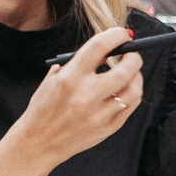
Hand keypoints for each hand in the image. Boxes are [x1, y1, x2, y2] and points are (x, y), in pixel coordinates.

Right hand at [7, 24, 143, 168]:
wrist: (38, 142)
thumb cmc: (44, 107)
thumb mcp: (54, 79)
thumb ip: (79, 62)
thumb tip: (108, 49)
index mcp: (69, 78)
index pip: (100, 47)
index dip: (116, 35)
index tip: (123, 34)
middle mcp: (86, 95)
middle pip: (125, 69)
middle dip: (133, 57)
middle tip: (131, 54)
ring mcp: (99, 114)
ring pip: (134, 90)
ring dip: (136, 77)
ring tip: (130, 73)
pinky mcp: (107, 128)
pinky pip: (130, 106)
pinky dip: (132, 94)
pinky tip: (125, 90)